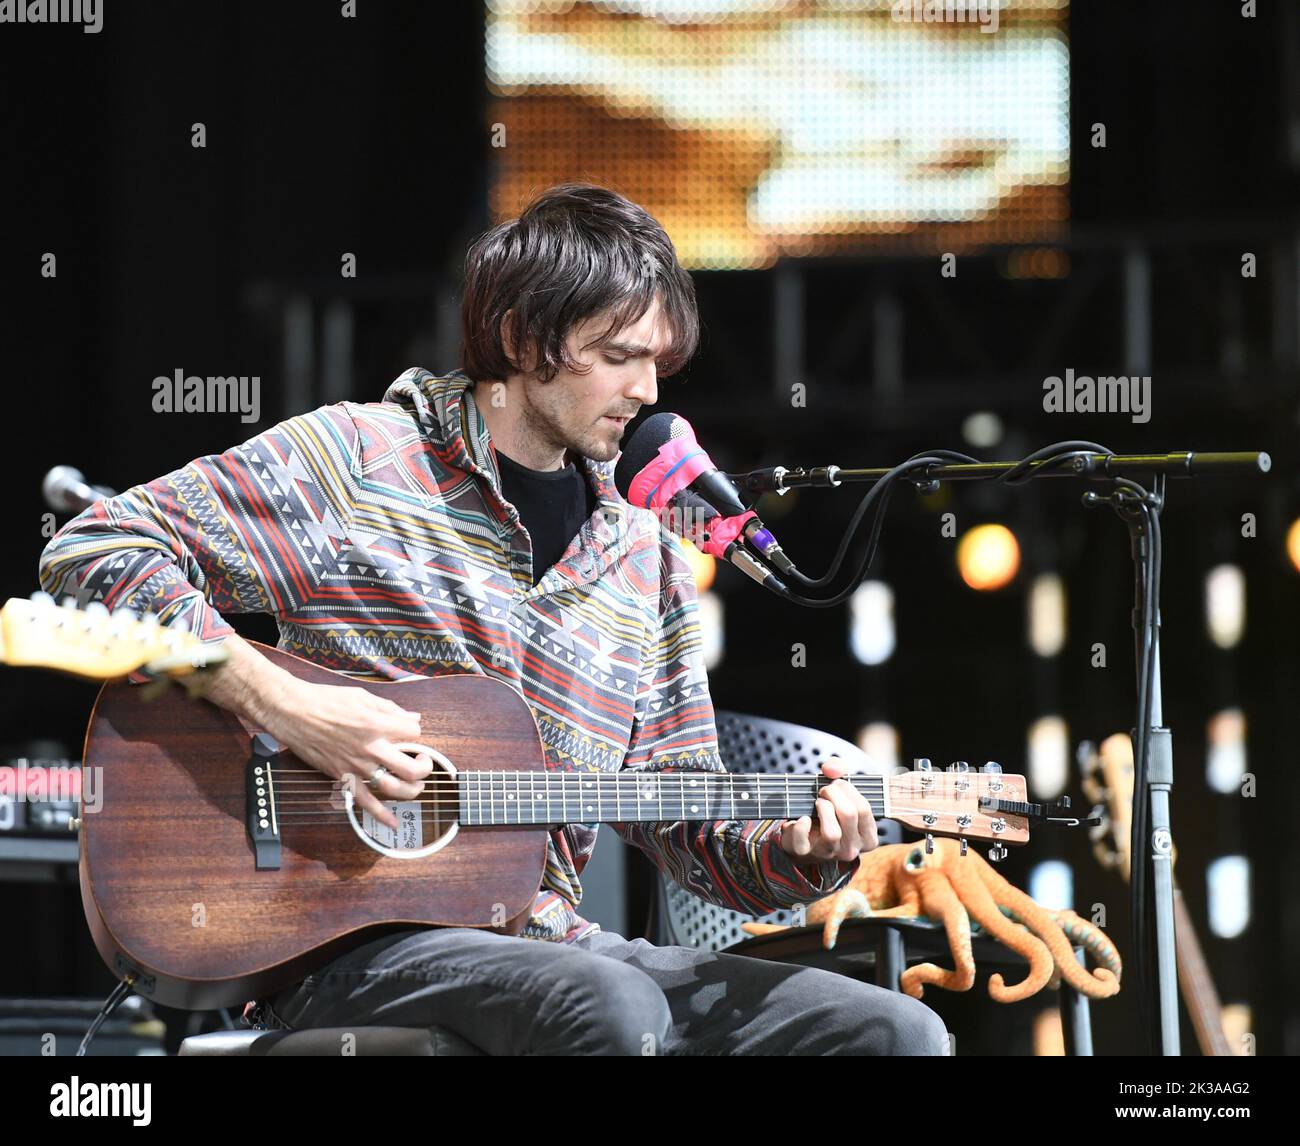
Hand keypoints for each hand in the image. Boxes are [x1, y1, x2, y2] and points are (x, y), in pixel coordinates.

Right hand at [263, 676, 432, 830]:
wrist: (292, 712)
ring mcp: (357, 766)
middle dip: (425, 766)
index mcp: (378, 724)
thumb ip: (391, 710)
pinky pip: (365, 802)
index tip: (409, 731)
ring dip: (412, 790)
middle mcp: (371, 748)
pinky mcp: (342, 777)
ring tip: (417, 785)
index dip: (415, 731)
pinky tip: (393, 823)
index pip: (415, 733)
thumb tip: (413, 718)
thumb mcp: (363, 696)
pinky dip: (381, 815)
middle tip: (423, 761)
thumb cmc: (324, 700)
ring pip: (395, 789)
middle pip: (412, 768)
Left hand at [778, 759, 876, 868]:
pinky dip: (801, 825)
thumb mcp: (839, 790)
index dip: (848, 789)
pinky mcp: (805, 854)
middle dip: (834, 793)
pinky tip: (803, 817)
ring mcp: (829, 854)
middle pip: (849, 815)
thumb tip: (830, 769)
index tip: (837, 785)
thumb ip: (838, 770)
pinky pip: (803, 840)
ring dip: (823, 808)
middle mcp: (852, 850)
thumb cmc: (827, 810)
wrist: (803, 834)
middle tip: (824, 790)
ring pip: (832, 833)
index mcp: (867, 838)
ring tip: (818, 802)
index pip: (864, 809)